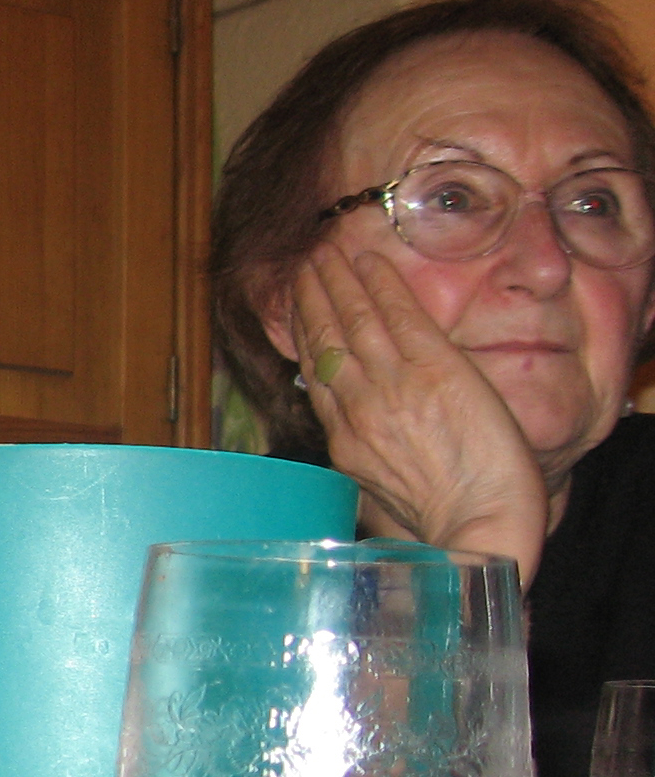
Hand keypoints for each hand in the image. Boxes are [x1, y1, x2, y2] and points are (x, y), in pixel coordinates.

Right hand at [288, 247, 549, 578]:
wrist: (478, 526)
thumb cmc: (441, 525)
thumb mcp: (382, 497)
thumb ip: (364, 462)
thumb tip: (354, 447)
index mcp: (345, 441)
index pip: (318, 375)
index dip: (305, 334)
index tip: (299, 306)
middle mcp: (359, 407)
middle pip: (328, 340)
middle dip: (315, 296)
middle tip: (306, 262)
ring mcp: (393, 386)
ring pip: (356, 321)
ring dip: (339, 280)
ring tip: (327, 250)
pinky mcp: (437, 370)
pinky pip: (401, 317)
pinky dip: (382, 286)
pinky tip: (370, 261)